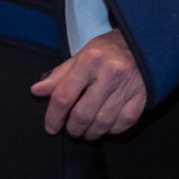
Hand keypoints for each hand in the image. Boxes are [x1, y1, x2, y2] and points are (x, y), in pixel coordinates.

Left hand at [31, 29, 147, 139]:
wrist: (141, 45)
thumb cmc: (106, 53)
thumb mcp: (80, 57)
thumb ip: (59, 76)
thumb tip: (37, 91)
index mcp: (89, 61)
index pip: (64, 96)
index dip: (53, 117)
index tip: (51, 128)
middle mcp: (109, 74)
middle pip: (83, 114)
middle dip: (73, 128)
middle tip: (71, 130)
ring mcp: (127, 87)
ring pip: (103, 122)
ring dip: (91, 133)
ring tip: (86, 131)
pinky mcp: (141, 97)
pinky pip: (123, 123)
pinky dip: (112, 130)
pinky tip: (106, 127)